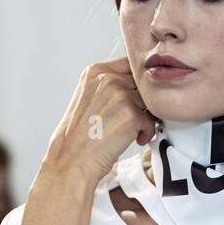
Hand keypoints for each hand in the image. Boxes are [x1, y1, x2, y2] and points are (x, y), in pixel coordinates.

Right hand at [39, 57, 156, 188]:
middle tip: (131, 118)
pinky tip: (132, 139)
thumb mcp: (88, 97)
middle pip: (142, 83)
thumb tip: (138, 84)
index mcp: (95, 71)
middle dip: (142, 101)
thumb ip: (110, 84)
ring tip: (129, 131)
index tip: (135, 96)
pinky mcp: (131, 114)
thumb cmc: (79, 135)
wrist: (71, 160)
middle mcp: (107, 78)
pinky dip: (146, 133)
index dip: (137, 82)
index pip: (130, 64)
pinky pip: (152, 121)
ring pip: (149, 102)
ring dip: (145, 117)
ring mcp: (120, 95)